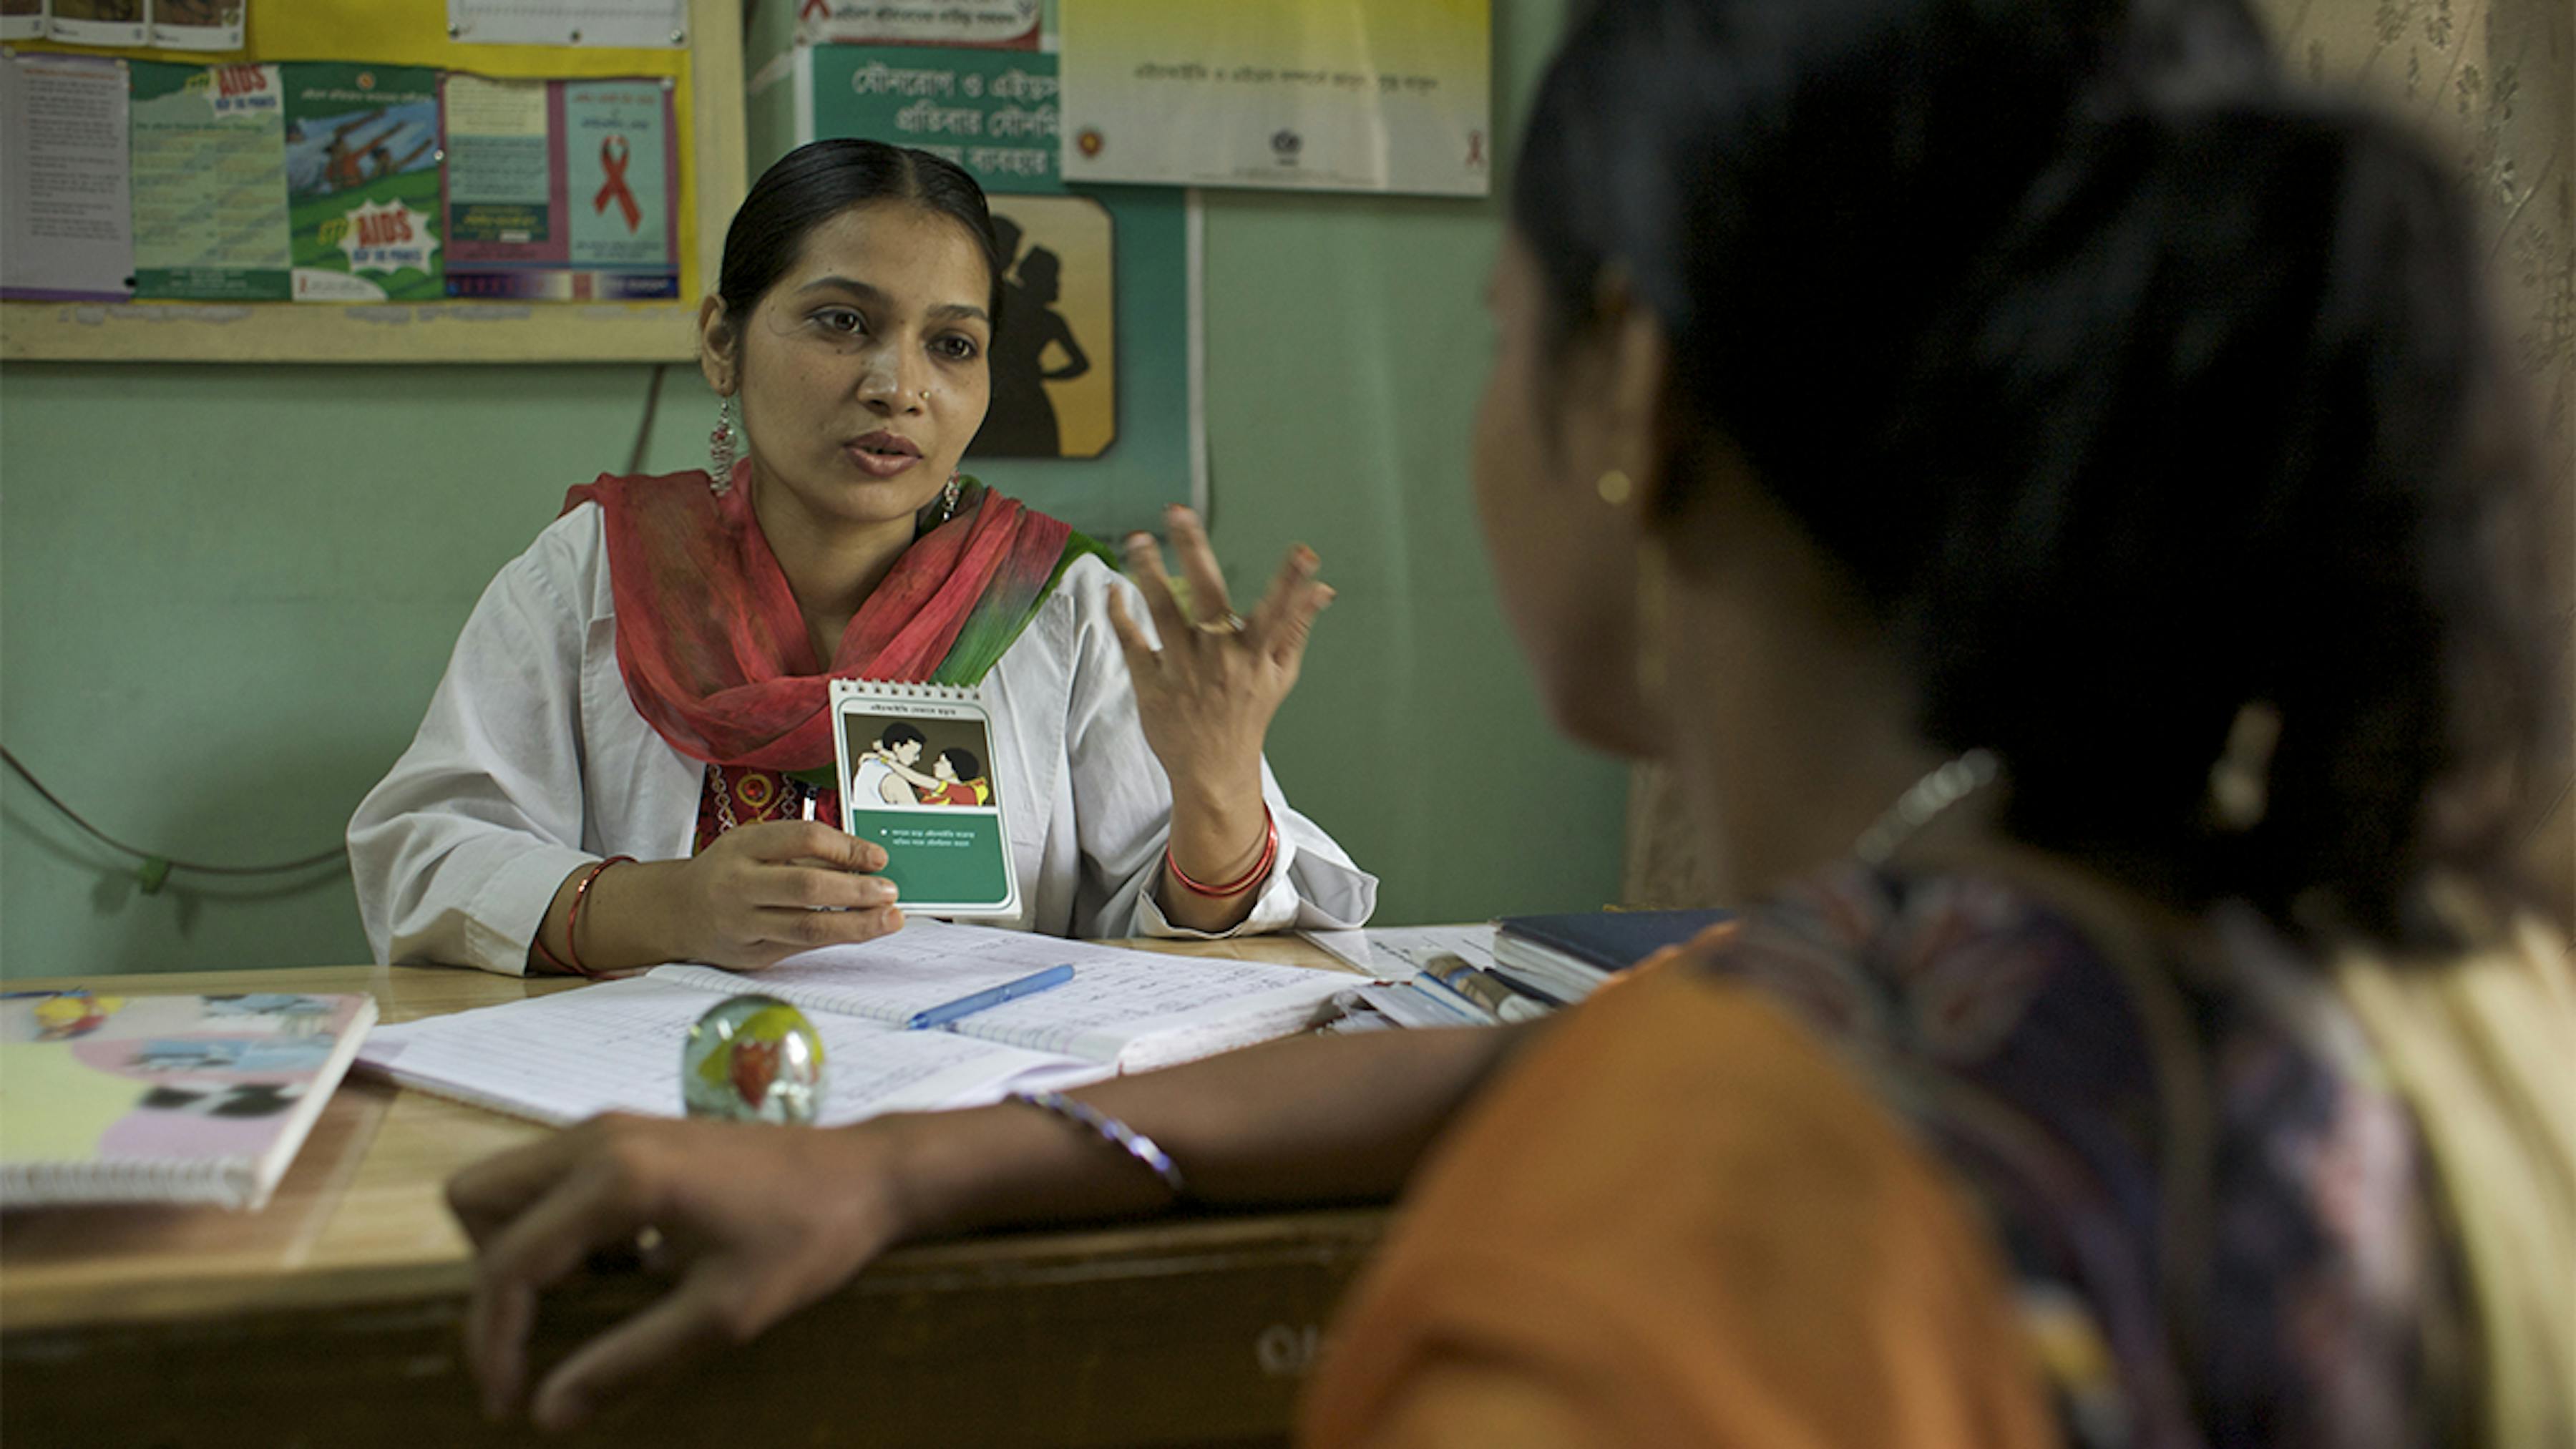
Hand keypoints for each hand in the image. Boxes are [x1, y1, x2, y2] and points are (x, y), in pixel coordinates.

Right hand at [449, 1114, 903, 1431]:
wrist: (868, 1175)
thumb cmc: (807, 1239)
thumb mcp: (724, 1314)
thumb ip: (629, 1361)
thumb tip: (548, 1413)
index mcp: (617, 1177)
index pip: (508, 1263)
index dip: (493, 1341)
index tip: (507, 1403)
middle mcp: (598, 1136)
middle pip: (477, 1202)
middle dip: (493, 1277)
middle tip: (546, 1331)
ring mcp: (612, 1126)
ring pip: (508, 1185)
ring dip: (522, 1249)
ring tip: (591, 1300)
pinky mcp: (630, 1133)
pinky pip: (552, 1179)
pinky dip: (557, 1228)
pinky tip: (622, 1266)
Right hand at [656, 820, 901, 969]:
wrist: (677, 911)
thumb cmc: (727, 872)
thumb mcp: (754, 846)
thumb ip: (802, 852)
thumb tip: (863, 861)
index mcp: (743, 846)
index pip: (804, 839)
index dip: (847, 847)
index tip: (877, 856)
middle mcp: (739, 884)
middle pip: (807, 886)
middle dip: (857, 889)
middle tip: (889, 891)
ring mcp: (743, 923)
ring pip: (808, 926)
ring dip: (857, 924)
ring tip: (889, 918)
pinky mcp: (752, 954)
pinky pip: (801, 947)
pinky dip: (836, 938)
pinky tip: (860, 931)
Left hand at [1108, 506, 1333, 798]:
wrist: (1213, 770)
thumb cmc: (1248, 714)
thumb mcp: (1281, 673)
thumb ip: (1297, 626)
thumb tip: (1323, 587)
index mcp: (1255, 656)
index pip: (1278, 613)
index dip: (1292, 584)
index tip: (1305, 554)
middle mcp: (1220, 660)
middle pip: (1208, 596)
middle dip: (1194, 551)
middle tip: (1179, 512)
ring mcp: (1184, 671)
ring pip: (1162, 612)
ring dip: (1149, 573)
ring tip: (1138, 540)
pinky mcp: (1152, 684)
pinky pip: (1133, 642)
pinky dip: (1121, 614)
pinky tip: (1114, 590)